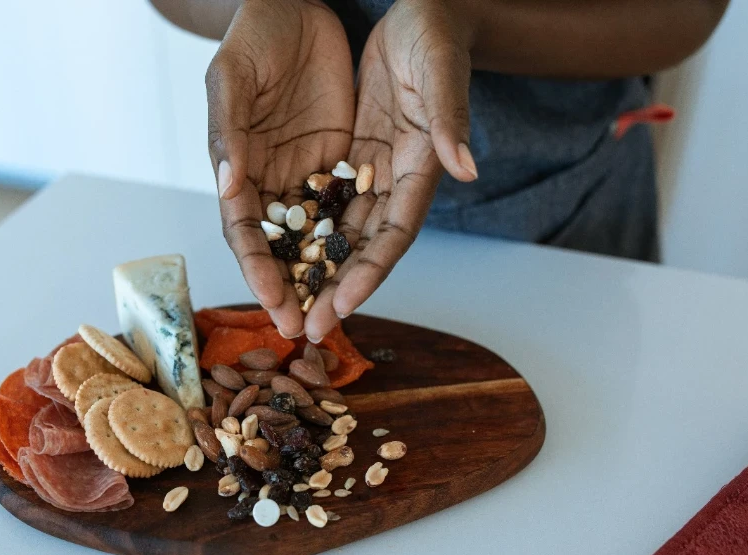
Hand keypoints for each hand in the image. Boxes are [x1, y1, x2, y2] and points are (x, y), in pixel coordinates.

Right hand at [206, 0, 354, 337]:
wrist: (296, 5)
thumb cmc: (254, 36)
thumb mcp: (232, 78)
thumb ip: (229, 131)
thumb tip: (229, 188)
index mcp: (237, 167)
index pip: (245, 229)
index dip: (258, 267)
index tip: (274, 301)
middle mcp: (270, 180)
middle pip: (281, 246)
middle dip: (292, 288)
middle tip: (305, 329)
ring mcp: (305, 173)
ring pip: (316, 235)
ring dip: (325, 276)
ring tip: (338, 314)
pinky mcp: (339, 160)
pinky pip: (347, 207)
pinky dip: (353, 240)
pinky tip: (366, 269)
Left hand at [303, 0, 477, 341]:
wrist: (419, 8)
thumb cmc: (434, 31)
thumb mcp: (439, 67)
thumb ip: (451, 117)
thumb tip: (468, 168)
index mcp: (422, 166)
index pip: (396, 231)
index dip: (370, 271)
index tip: (342, 305)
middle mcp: (396, 178)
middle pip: (365, 245)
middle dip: (336, 288)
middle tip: (308, 329)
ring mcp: (372, 170)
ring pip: (340, 232)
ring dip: (316, 271)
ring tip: (289, 308)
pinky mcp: (352, 155)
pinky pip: (323, 201)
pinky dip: (303, 231)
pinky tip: (279, 257)